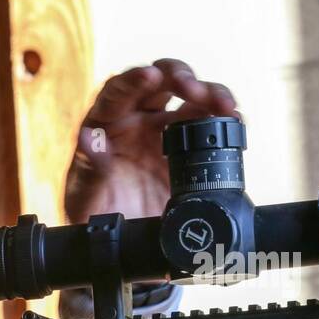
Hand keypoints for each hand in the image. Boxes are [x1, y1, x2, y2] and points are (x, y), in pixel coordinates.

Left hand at [64, 58, 239, 223]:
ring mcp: (164, 131)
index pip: (117, 92)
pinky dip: (223, 116)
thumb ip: (89, 171)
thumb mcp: (85, 200)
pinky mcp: (189, 146)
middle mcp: (135, 120)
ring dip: (208, 92)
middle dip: (178, 77)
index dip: (133, 80)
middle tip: (190, 88)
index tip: (149, 75)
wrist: (124, 242)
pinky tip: (233, 119)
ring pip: (190, 97)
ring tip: (221, 104)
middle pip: (160, 82)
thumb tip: (87, 139)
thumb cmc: (96, 215)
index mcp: (104, 125)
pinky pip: (209, 122)